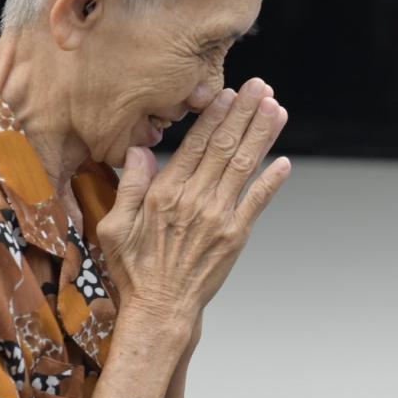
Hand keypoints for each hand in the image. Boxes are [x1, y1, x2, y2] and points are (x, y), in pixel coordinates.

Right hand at [97, 78, 290, 319]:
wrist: (161, 309)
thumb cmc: (134, 269)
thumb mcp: (114, 226)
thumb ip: (128, 187)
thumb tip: (139, 151)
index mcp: (164, 194)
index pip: (195, 145)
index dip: (215, 116)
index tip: (230, 93)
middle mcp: (194, 201)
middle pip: (224, 147)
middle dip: (245, 114)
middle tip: (262, 88)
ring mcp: (218, 218)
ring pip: (244, 167)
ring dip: (262, 137)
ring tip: (277, 110)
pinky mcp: (236, 236)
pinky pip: (257, 202)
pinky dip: (272, 181)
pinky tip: (284, 162)